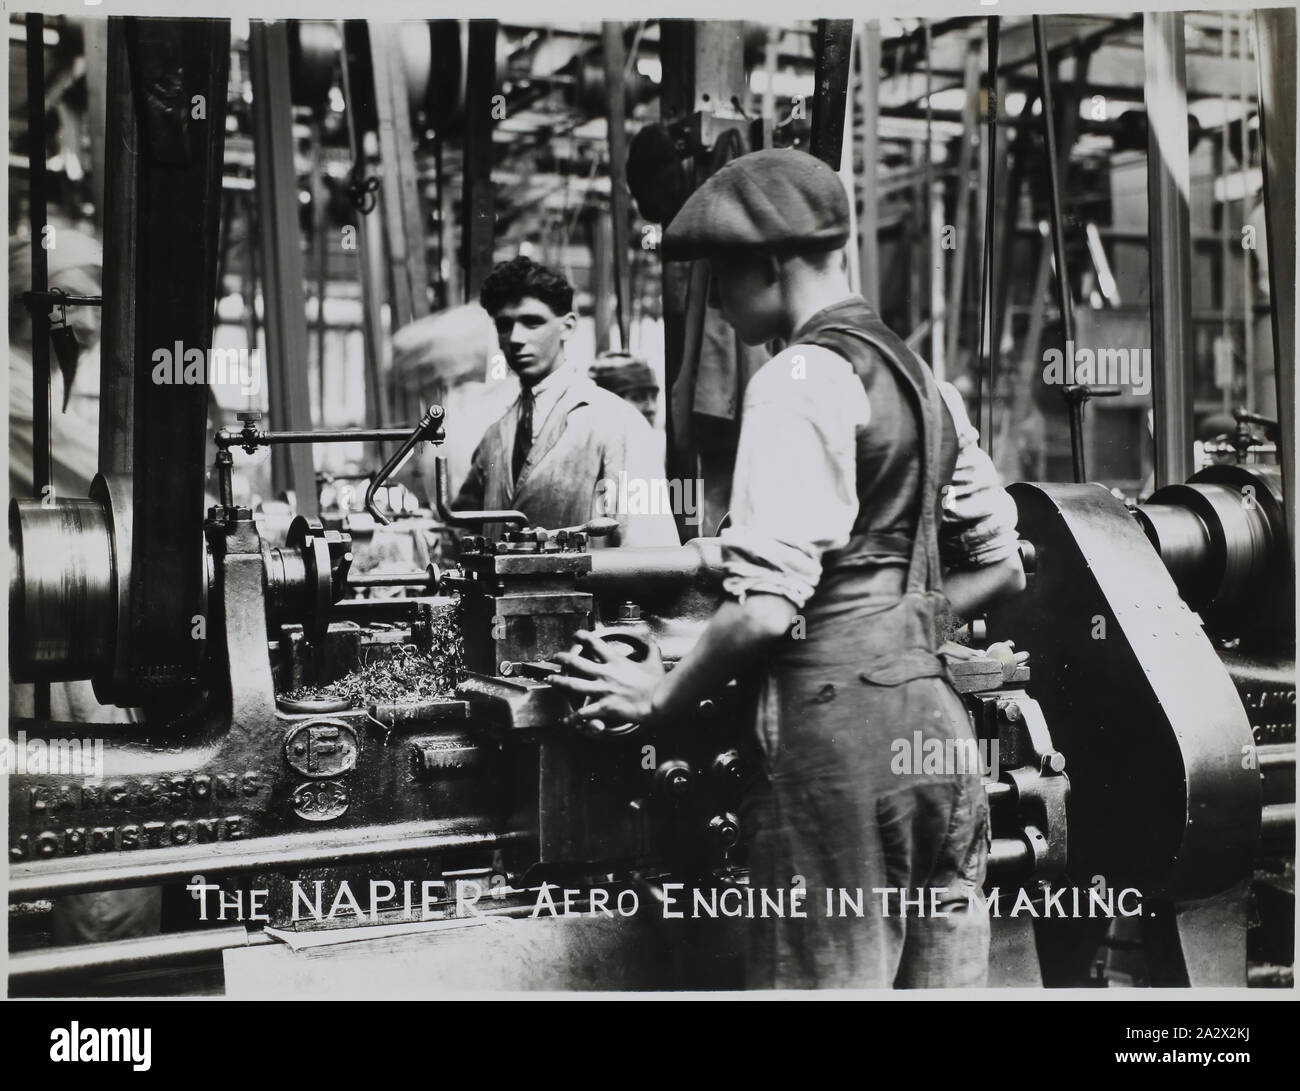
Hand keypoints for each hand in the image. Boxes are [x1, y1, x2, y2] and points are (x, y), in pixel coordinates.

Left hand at [549, 630, 665, 730]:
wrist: (659, 701)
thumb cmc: (657, 683)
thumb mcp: (654, 662)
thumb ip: (651, 649)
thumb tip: (651, 640)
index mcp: (616, 661)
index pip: (594, 642)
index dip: (582, 636)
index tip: (575, 635)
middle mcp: (605, 674)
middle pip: (577, 662)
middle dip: (563, 658)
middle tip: (556, 657)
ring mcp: (603, 690)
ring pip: (573, 685)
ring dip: (559, 682)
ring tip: (551, 680)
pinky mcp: (604, 707)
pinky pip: (583, 713)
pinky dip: (573, 718)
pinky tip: (566, 720)